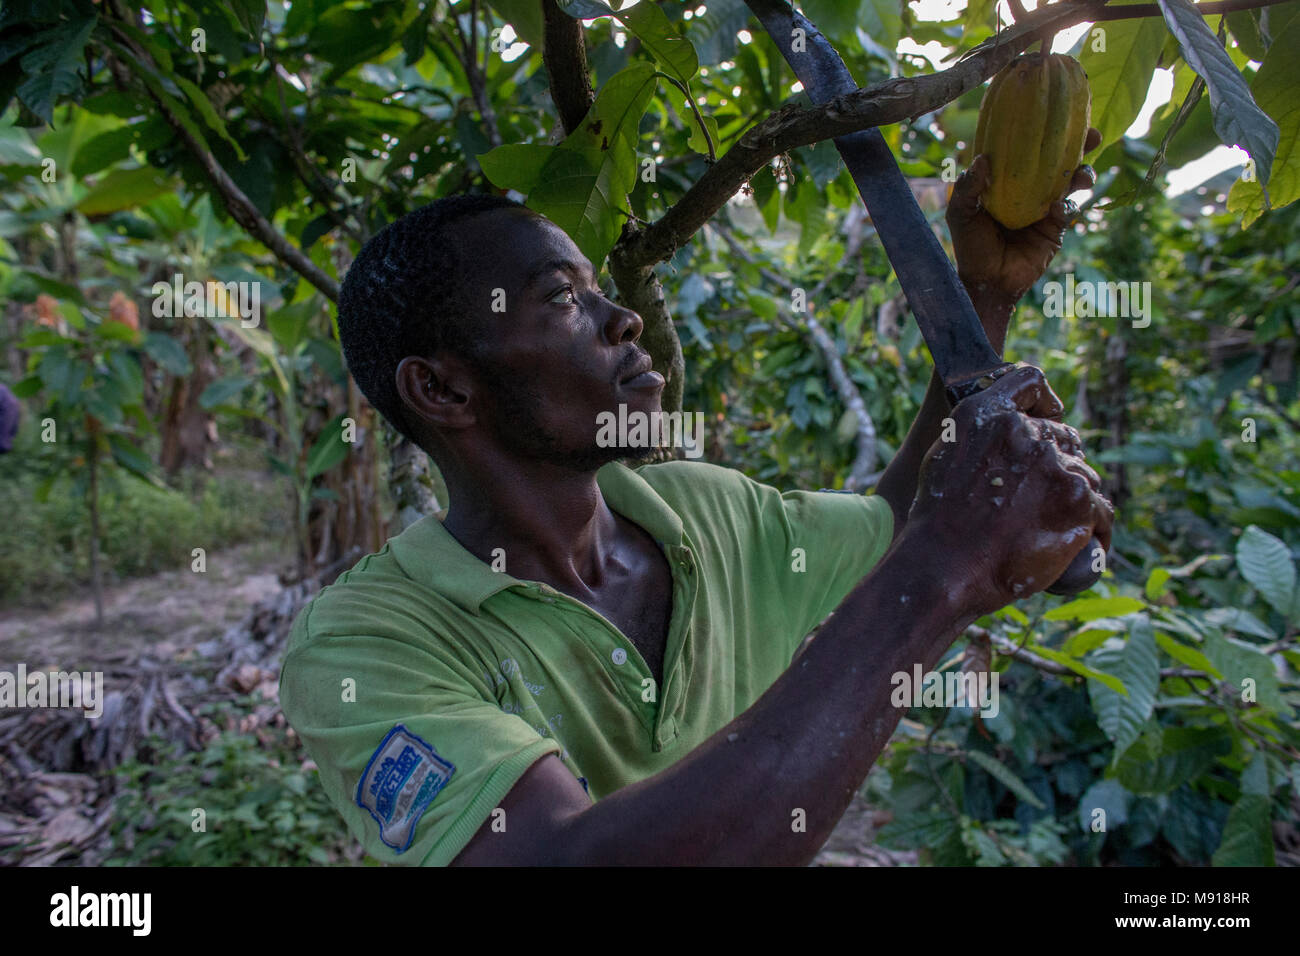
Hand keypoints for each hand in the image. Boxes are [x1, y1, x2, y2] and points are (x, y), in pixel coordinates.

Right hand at [906, 364, 1113, 614]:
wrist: (945, 570)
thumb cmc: (938, 524)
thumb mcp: (944, 459)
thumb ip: (978, 436)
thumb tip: (1010, 433)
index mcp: (984, 413)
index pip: (1031, 380)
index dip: (1044, 403)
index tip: (1047, 420)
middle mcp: (1021, 430)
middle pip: (1063, 437)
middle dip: (1060, 466)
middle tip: (1043, 501)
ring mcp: (1054, 464)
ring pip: (1086, 475)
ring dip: (1077, 501)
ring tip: (1053, 531)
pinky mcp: (1079, 499)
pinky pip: (1103, 512)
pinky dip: (1095, 532)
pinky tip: (1081, 548)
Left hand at [947, 128, 1102, 302]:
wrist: (988, 282)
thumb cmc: (971, 247)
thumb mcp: (962, 215)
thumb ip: (969, 187)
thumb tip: (983, 158)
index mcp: (1008, 181)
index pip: (1027, 149)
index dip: (1042, 131)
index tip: (1056, 112)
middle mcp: (1029, 189)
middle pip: (1059, 159)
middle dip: (1079, 144)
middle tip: (1093, 133)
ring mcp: (1045, 206)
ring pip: (1071, 181)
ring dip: (1083, 172)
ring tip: (1083, 173)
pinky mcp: (1056, 226)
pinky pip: (1068, 209)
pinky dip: (1067, 204)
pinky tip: (1056, 207)